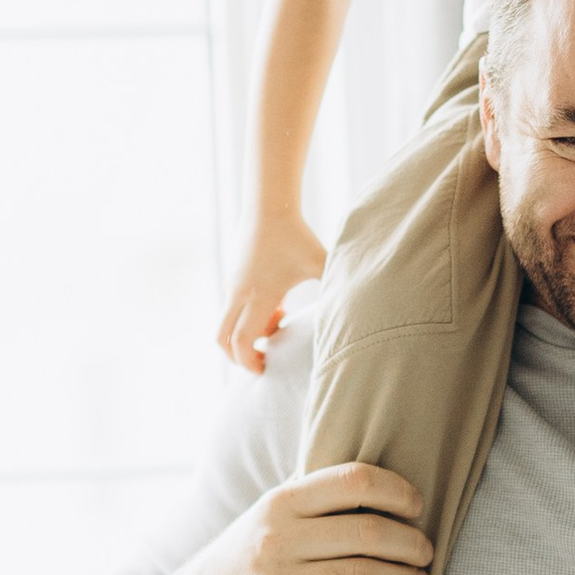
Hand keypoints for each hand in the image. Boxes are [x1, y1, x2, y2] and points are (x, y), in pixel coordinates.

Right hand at [156, 465, 432, 574]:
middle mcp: (277, 540)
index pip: (353, 481)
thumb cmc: (251, 556)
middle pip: (368, 533)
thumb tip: (379, 474)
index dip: (397, 491)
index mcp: (280, 503)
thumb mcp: (269, 515)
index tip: (416, 506)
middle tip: (426, 551)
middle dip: (411, 543)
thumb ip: (314, 496)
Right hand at [219, 214, 329, 373]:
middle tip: (262, 360)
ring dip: (247, 333)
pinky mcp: (232, 278)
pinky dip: (247, 316)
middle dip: (237, 357)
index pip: (242, 341)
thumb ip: (334, 285)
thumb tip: (353, 306)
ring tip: (277, 323)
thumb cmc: (295, 234)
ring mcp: (232, 285)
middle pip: (221, 340)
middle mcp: (240, 293)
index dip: (249, 362)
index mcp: (260, 296)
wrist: (268, 205)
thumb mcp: (319, 262)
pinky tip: (276, 304)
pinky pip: (232, 308)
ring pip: (227, 324)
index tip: (265, 369)